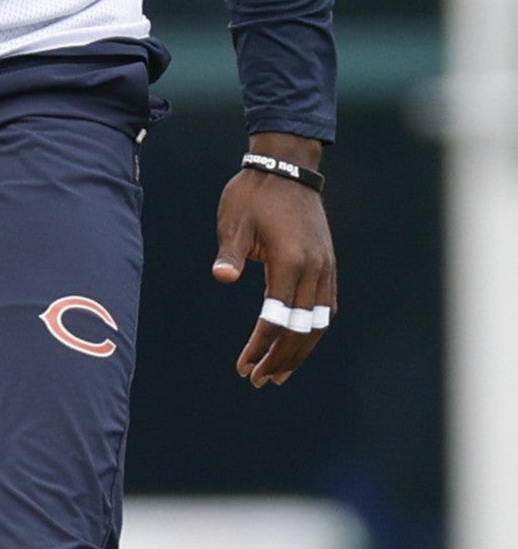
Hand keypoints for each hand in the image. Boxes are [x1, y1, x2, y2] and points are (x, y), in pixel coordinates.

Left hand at [213, 136, 336, 386]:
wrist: (287, 168)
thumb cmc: (253, 195)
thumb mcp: (234, 221)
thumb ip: (230, 252)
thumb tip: (222, 277)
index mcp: (290, 262)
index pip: (277, 319)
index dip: (261, 346)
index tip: (244, 366)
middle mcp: (314, 270)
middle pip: (302, 330)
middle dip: (281, 358)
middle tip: (259, 380)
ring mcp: (326, 269)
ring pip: (318, 323)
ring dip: (300, 350)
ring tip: (278, 372)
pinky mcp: (328, 265)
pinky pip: (325, 307)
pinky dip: (312, 330)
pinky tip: (298, 342)